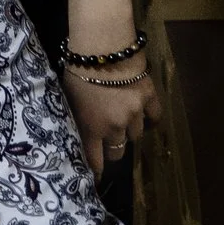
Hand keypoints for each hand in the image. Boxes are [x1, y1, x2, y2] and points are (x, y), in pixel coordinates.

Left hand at [62, 59, 161, 178]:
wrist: (102, 44)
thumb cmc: (77, 67)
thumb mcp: (68, 97)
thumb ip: (77, 118)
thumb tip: (81, 133)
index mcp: (91, 127)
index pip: (95, 160)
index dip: (95, 171)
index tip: (94, 179)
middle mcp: (115, 126)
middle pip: (118, 151)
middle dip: (112, 149)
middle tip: (109, 142)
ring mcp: (135, 113)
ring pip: (136, 134)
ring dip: (129, 130)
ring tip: (123, 120)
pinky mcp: (150, 98)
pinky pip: (155, 117)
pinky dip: (151, 120)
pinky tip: (146, 117)